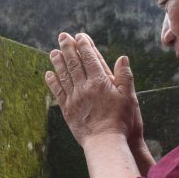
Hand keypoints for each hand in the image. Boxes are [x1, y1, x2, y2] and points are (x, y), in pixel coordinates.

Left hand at [44, 32, 139, 149]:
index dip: (84, 45)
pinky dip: (53, 82)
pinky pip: (58, 92)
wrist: (105, 142)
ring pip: (63, 75)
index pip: (90, 58)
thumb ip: (125, 77)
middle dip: (68, 48)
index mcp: (100, 82)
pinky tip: (49, 74)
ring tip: (53, 52)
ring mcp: (74, 98)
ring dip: (58, 62)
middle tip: (62, 36)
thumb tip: (122, 58)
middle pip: (74, 63)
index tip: (79, 36)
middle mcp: (84, 87)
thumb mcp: (129, 97)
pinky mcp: (68, 110)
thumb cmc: (121, 121)